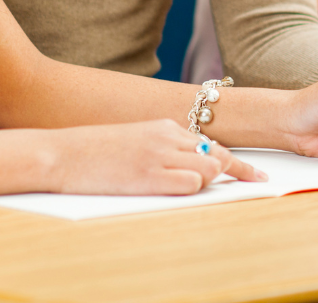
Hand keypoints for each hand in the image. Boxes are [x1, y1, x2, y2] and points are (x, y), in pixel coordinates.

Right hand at [51, 118, 265, 194]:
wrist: (60, 153)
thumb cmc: (93, 151)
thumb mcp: (135, 139)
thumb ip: (164, 147)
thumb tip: (193, 164)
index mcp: (164, 125)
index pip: (211, 143)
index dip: (236, 162)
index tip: (256, 174)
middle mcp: (168, 137)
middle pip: (218, 155)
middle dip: (237, 173)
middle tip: (256, 184)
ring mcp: (159, 156)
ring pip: (209, 168)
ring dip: (209, 182)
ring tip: (189, 189)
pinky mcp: (149, 176)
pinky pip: (190, 184)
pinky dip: (193, 190)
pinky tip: (179, 191)